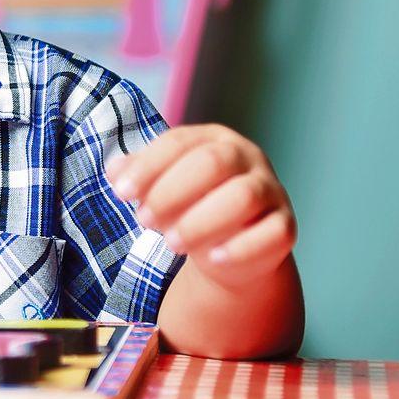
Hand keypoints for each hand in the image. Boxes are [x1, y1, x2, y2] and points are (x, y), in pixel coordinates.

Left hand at [107, 125, 296, 287]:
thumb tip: (113, 170)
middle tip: (144, 220)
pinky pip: (272, 233)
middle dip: (171, 192)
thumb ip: (138, 175)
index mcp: (213, 139)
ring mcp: (270, 190)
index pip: (178, 142)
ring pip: (243, 196)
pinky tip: (213, 259)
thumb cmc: (190, 206)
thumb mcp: (161, 187)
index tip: (120, 193)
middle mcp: (247, 158)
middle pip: (212, 163)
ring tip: (170, 243)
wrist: (229, 247)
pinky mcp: (284, 226)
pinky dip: (242, 248)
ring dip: (201, 221)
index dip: (147, 167)